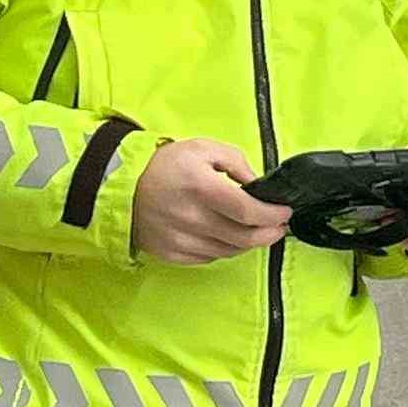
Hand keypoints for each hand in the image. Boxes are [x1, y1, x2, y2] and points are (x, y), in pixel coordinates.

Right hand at [132, 139, 290, 264]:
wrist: (123, 187)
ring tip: (256, 230)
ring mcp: (181, 240)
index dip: (272, 215)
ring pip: (229, 251)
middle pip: (243, 238)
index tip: (284, 212)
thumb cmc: (166, 164)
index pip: (248, 211)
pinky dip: (225, 248)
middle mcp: (192, 218)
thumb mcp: (204, 148)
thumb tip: (257, 185)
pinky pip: (210, 258)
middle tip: (279, 226)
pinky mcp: (173, 254)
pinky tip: (228, 235)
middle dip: (269, 234)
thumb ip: (236, 162)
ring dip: (249, 243)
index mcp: (201, 188)